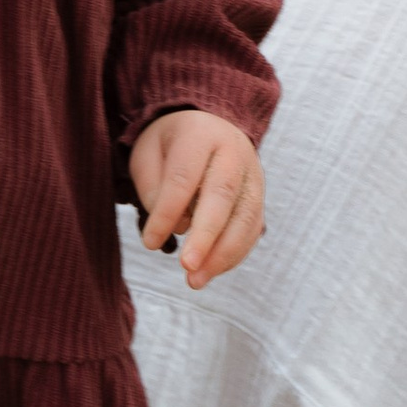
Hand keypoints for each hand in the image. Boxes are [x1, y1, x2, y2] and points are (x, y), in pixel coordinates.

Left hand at [129, 108, 264, 286]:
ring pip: (245, 217)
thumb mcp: (147, 153)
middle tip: (187, 267)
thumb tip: (173, 226)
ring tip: (196, 280)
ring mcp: (253, 174)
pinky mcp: (259, 196)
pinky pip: (252, 229)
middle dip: (205, 236)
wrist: (209, 125)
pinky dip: (234, 254)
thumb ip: (153, 187)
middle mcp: (234, 152)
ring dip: (223, 254)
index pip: (184, 177)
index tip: (149, 242)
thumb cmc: (171, 145)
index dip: (168, 212)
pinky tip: (211, 271)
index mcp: (201, 134)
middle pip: (222, 196)